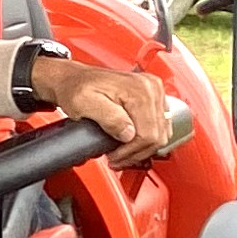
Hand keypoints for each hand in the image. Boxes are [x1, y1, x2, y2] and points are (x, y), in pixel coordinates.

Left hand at [40, 57, 176, 166]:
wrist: (75, 78)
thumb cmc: (77, 88)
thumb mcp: (84, 104)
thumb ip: (109, 118)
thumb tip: (128, 134)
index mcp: (139, 90)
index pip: (148, 135)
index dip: (130, 152)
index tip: (114, 157)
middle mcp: (151, 89)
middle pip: (157, 136)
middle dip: (136, 153)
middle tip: (116, 158)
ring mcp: (154, 92)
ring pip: (161, 134)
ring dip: (142, 149)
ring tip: (122, 153)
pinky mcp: (153, 98)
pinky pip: (160, 126)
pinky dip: (147, 139)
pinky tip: (130, 143)